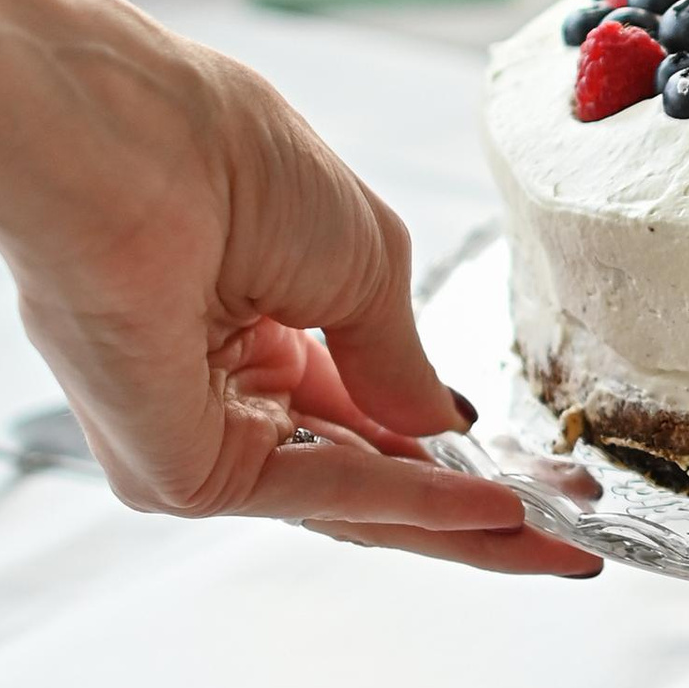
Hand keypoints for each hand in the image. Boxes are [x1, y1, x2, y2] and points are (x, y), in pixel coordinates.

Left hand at [0, 8, 596, 575]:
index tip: (544, 476)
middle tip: (565, 536)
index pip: (370, 415)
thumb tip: (447, 431)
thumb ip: (403, 362)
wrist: (123, 145)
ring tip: (550, 542)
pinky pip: (313, 495)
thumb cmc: (223, 161)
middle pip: (369, 475)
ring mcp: (198, 438)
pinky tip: (487, 512)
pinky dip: (405, 505)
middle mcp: (222, 391)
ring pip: (349, 500)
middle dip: (474, 510)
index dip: (460, 449)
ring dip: (457, 524)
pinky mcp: (176, 472)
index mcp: (256, 325)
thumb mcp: (361, 260)